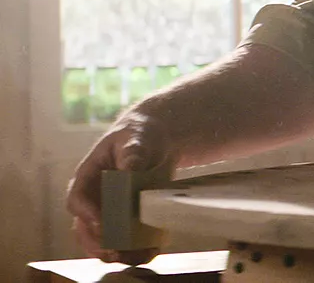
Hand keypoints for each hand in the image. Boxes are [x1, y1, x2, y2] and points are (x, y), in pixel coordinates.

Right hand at [66, 109, 177, 264]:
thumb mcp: (136, 137)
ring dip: (116, 252)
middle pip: (84, 227)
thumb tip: (129, 168)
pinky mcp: (125, 219)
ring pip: (102, 239)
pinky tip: (151, 252)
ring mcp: (108, 211)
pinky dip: (135, 249)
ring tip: (135, 258)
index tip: (101, 224)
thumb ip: (132, 151)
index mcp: (88, 177)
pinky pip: (124, 239)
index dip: (86, 214)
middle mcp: (93, 198)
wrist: (155, 141)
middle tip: (114, 252)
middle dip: (97, 243)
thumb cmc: (139, 135)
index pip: (78, 199)